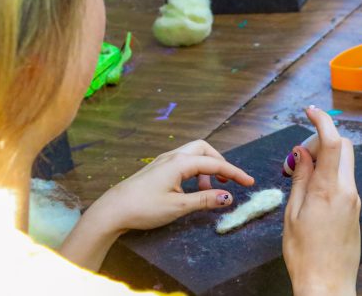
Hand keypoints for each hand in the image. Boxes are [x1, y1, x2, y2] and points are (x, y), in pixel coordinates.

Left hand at [87, 140, 254, 232]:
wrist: (111, 211)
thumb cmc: (143, 208)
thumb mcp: (178, 207)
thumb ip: (205, 199)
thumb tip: (229, 197)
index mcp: (180, 163)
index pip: (215, 164)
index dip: (235, 173)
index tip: (250, 182)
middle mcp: (173, 156)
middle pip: (204, 149)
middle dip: (219, 163)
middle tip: (227, 182)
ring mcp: (163, 161)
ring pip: (193, 155)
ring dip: (206, 169)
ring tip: (207, 191)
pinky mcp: (157, 169)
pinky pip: (183, 162)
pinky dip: (194, 172)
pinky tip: (191, 189)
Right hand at [284, 106, 360, 295]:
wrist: (328, 285)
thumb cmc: (304, 255)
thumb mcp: (293, 215)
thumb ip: (300, 179)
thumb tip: (302, 152)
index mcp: (330, 190)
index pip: (333, 142)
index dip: (323, 120)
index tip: (310, 111)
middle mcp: (348, 191)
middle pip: (343, 147)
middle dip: (322, 140)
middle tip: (298, 156)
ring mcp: (355, 200)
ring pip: (344, 163)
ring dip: (325, 159)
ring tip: (300, 176)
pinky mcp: (355, 209)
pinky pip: (344, 181)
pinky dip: (329, 175)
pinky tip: (311, 192)